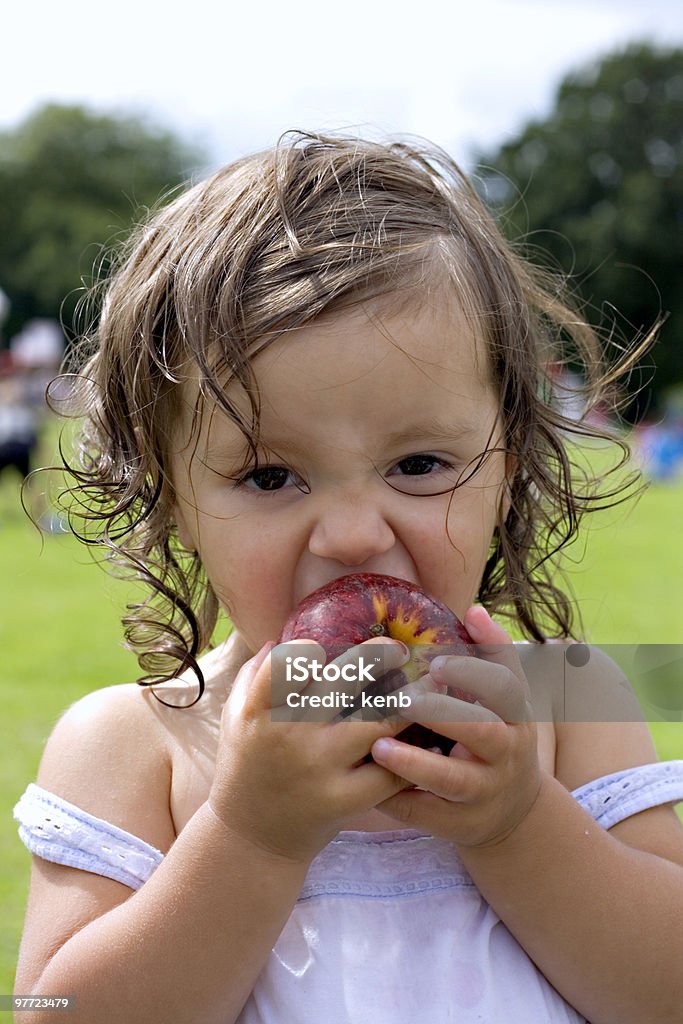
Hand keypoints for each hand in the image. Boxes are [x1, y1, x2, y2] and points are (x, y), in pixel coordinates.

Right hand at [208, 638, 410, 863]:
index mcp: (258, 711)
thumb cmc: (246, 768)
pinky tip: (424, 738)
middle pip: (343, 681)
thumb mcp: (235, 720)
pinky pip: (389, 770)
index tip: (328, 646)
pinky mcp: (344, 801)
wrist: (251, 840)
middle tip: (398, 649)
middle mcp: (288, 735)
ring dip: (406, 701)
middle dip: (377, 655)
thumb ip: (254, 677)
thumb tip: (279, 639)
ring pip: (376, 722)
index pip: (287, 664)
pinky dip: (410, 752)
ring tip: (423, 688)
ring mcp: (318, 768)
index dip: (310, 650)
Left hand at [370, 606, 542, 848]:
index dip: (474, 673)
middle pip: (483, 731)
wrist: (514, 814)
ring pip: (454, 780)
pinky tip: (372, 785)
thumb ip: (492, 656)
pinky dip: (401, 801)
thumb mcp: (506, 702)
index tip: (436, 660)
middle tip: (402, 698)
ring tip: (379, 746)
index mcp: (515, 715)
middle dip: (443, 715)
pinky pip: (430, 814)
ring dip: (416, 763)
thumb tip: (474, 609)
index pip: (506, 687)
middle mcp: (507, 752)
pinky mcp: (463, 824)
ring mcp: (486, 791)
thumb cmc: (497, 738)